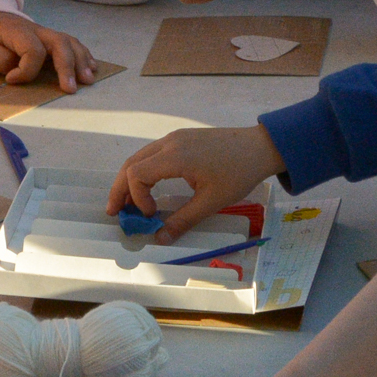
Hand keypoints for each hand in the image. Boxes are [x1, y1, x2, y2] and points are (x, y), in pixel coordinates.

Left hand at [0, 10, 96, 91]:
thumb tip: (15, 69)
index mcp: (17, 31)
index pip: (32, 50)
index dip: (25, 70)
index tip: (10, 80)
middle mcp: (36, 30)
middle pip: (59, 43)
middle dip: (67, 66)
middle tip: (70, 89)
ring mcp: (44, 34)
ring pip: (69, 42)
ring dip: (80, 61)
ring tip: (87, 80)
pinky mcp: (48, 39)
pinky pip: (70, 43)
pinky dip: (83, 55)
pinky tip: (91, 67)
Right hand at [111, 125, 284, 240]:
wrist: (261, 147)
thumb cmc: (239, 173)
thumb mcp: (211, 201)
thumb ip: (183, 220)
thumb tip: (160, 238)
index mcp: (174, 156)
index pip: (136, 174)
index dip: (136, 197)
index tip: (151, 215)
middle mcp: (169, 143)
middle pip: (131, 164)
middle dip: (120, 189)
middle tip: (115, 212)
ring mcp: (175, 138)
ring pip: (140, 157)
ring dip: (130, 180)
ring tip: (128, 203)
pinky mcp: (182, 139)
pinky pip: (153, 154)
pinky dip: (144, 171)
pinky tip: (149, 187)